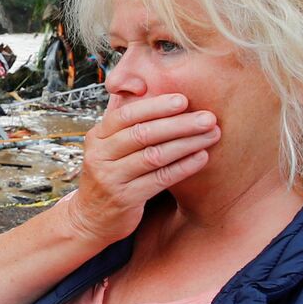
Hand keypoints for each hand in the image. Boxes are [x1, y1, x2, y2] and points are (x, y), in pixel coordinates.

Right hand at [62, 93, 218, 245]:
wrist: (90, 218)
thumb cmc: (109, 175)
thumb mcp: (107, 146)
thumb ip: (122, 121)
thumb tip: (139, 85)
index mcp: (97, 137)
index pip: (127, 115)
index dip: (156, 106)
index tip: (184, 100)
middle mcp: (100, 155)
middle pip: (143, 134)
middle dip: (179, 123)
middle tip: (207, 117)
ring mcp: (110, 178)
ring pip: (154, 156)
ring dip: (186, 143)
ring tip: (211, 135)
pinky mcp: (124, 199)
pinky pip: (159, 179)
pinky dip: (183, 167)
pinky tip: (201, 157)